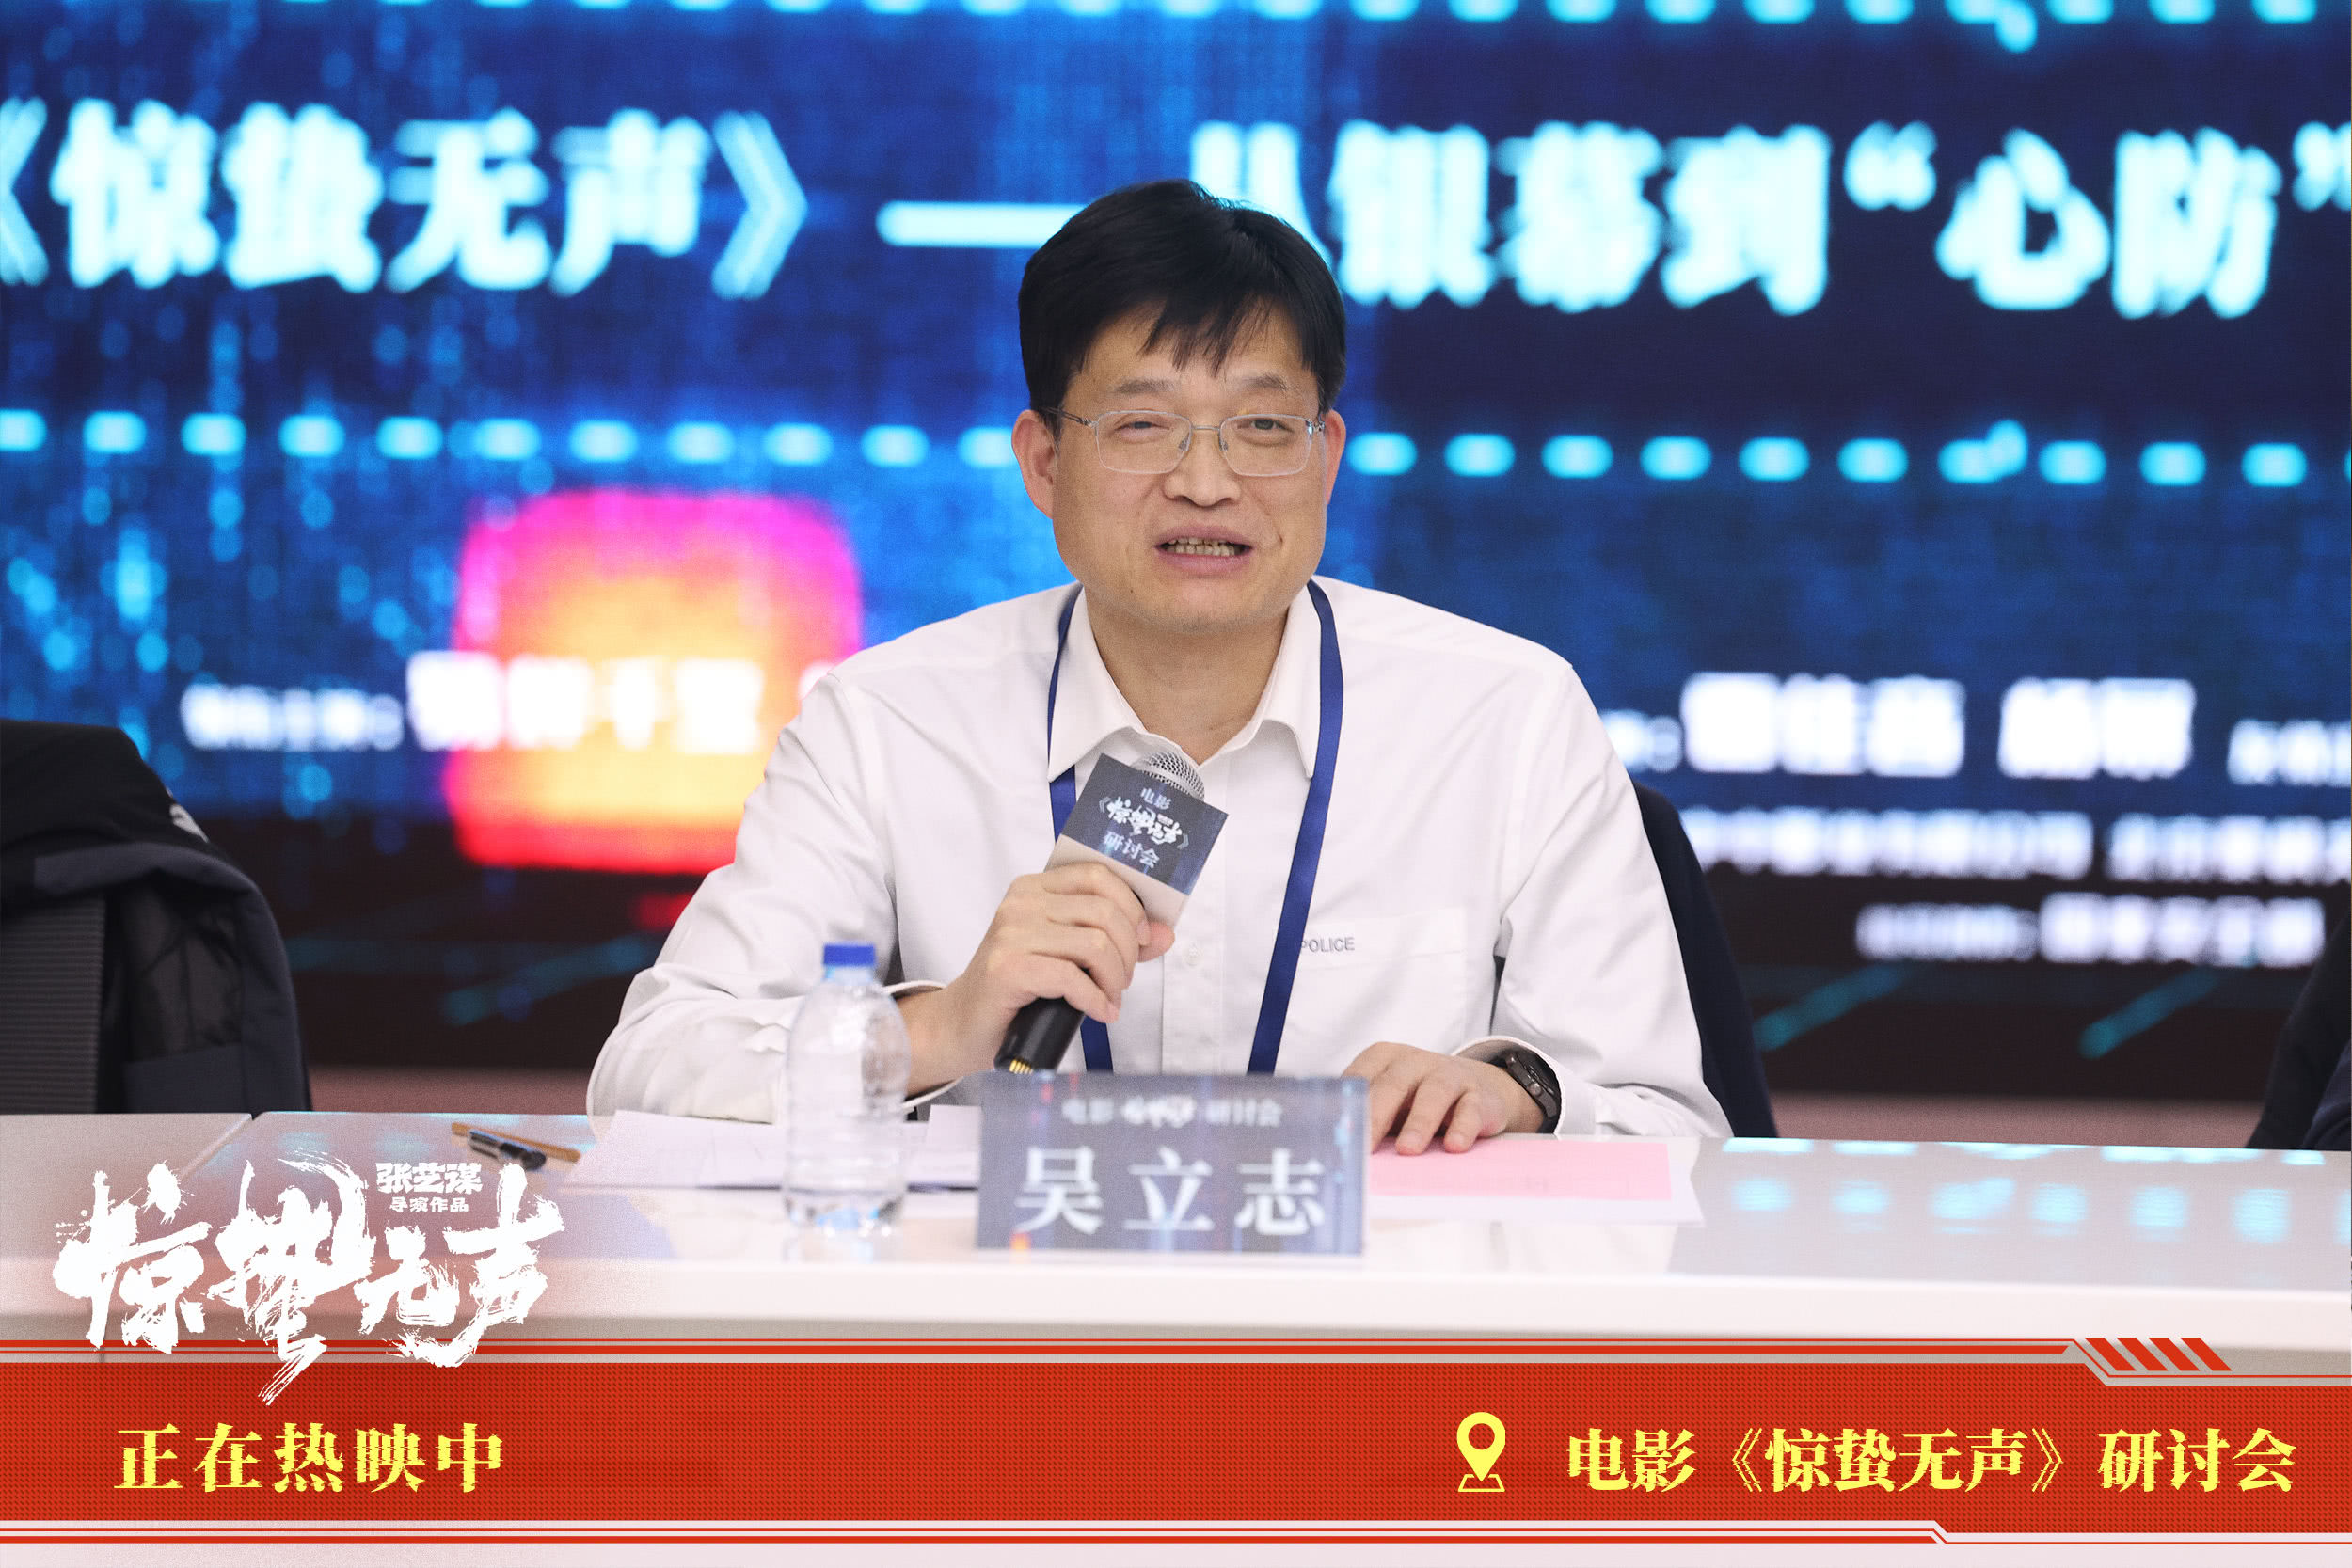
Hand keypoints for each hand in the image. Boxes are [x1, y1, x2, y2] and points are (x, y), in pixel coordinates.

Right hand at [899, 863, 1173, 1088]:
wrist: (965, 1024)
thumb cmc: (1018, 989)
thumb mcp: (1068, 955)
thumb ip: (1115, 940)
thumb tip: (1166, 934)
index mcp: (1035, 888)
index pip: (1098, 876)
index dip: (1132, 907)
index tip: (1144, 939)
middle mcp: (1021, 903)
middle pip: (1104, 912)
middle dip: (1129, 952)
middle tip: (1122, 980)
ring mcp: (1011, 934)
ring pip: (1094, 944)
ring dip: (1114, 979)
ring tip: (1110, 997)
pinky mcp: (1007, 968)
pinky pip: (1072, 978)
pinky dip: (1096, 1000)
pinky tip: (1099, 1012)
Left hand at [1343, 1041, 1545, 1154]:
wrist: (1480, 1088)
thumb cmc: (1418, 1099)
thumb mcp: (1389, 1100)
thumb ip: (1364, 1115)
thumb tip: (1334, 1148)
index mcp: (1383, 1058)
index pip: (1361, 1077)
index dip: (1347, 1104)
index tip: (1335, 1133)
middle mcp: (1414, 1062)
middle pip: (1393, 1084)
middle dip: (1376, 1115)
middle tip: (1364, 1145)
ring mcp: (1449, 1075)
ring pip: (1434, 1093)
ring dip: (1419, 1122)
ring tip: (1407, 1151)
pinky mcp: (1479, 1094)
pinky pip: (1471, 1109)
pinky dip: (1462, 1127)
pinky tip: (1454, 1147)